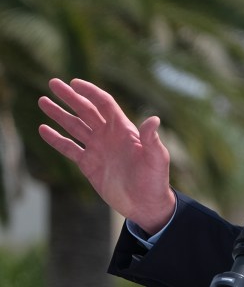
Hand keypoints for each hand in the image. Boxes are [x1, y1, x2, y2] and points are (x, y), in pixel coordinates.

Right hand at [38, 78, 176, 233]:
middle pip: (86, 110)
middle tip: (53, 83)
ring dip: (59, 114)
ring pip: (74, 126)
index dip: (90, 92)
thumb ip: (151, 139)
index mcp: (124, 128)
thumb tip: (153, 120)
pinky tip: (43, 129)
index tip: (74, 82)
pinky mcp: (88, 164)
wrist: (145, 203)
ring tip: (43, 101)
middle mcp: (109, 135)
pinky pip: (69, 148)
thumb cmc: (155, 179)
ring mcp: (98, 148)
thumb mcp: (156, 157)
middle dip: (70, 97)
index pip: (104, 103)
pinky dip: (56, 139)